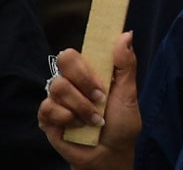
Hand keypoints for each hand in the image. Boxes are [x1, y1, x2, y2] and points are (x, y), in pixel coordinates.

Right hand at [38, 35, 138, 169]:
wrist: (109, 153)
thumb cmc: (121, 123)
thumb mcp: (129, 93)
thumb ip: (126, 65)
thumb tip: (125, 34)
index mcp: (92, 71)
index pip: (82, 49)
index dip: (88, 47)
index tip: (98, 55)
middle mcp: (73, 81)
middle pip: (65, 59)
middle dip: (85, 78)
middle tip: (100, 96)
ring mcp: (58, 99)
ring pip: (59, 86)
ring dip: (81, 105)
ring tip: (94, 118)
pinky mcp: (47, 117)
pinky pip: (49, 108)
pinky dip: (68, 118)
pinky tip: (77, 126)